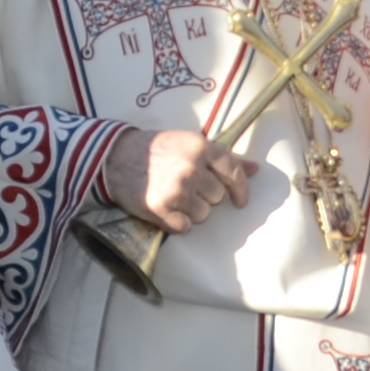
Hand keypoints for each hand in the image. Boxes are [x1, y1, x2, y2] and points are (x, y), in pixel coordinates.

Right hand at [129, 127, 252, 230]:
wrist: (113, 158)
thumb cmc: (155, 150)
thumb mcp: (189, 143)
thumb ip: (222, 157)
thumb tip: (255, 169)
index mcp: (199, 147)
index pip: (233, 172)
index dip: (240, 189)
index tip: (240, 201)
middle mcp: (190, 168)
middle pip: (217, 197)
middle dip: (205, 196)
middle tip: (185, 186)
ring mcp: (175, 190)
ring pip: (203, 214)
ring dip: (191, 211)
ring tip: (173, 196)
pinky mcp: (159, 209)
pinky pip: (184, 227)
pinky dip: (176, 222)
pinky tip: (165, 208)